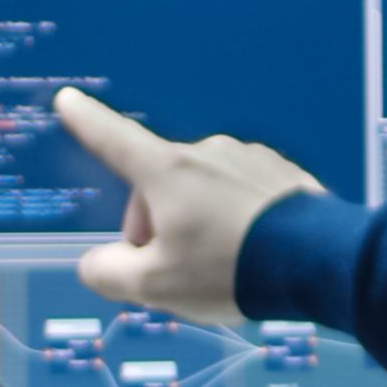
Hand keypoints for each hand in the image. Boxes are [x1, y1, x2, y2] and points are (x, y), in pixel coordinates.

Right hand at [54, 88, 322, 326]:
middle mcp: (205, 153)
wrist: (317, 262)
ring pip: (202, 193)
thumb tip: (97, 264)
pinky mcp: (280, 174)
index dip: (85, 121)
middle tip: (175, 271)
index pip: (112, 139)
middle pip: (159, 187)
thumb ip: (109, 274)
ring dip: (199, 225)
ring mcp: (246, 159)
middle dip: (156, 226)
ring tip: (223, 268)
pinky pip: (242, 196)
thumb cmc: (231, 270)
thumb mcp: (155, 286)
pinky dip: (238, 221)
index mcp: (166, 172)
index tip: (69, 100)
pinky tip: (252, 254)